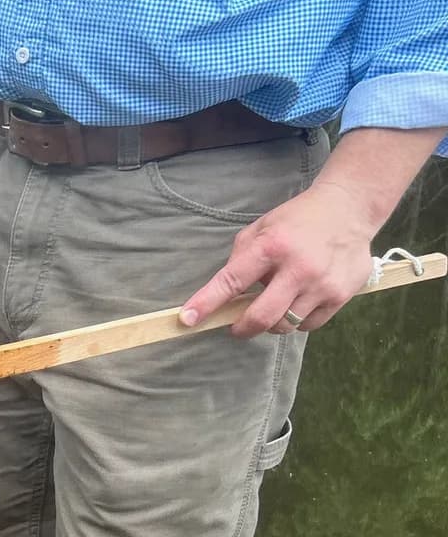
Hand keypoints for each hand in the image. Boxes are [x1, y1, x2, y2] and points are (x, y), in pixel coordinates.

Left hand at [179, 182, 374, 337]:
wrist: (350, 208)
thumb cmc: (297, 220)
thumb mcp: (261, 228)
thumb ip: (240, 259)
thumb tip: (223, 295)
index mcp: (272, 246)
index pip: (231, 282)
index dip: (207, 304)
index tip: (187, 320)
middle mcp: (299, 267)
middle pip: (260, 318)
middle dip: (242, 328)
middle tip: (236, 326)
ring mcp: (322, 284)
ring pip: (284, 326)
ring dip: (272, 322)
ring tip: (275, 302)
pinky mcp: (341, 294)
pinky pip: (308, 326)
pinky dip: (297, 320)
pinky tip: (300, 301)